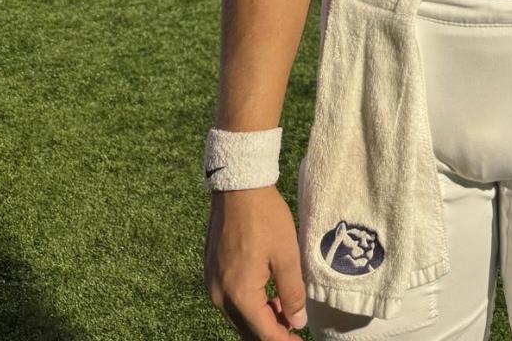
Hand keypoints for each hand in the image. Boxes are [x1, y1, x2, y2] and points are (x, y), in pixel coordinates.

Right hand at [205, 187, 307, 337]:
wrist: (238, 185)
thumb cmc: (265, 217)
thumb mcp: (287, 255)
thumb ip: (292, 293)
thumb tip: (297, 322)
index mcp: (238, 294)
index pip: (263, 333)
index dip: (284, 340)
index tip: (300, 340)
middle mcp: (219, 296)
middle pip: (247, 329)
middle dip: (272, 330)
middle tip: (296, 324)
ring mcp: (211, 284)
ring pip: (238, 315)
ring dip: (261, 317)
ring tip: (286, 305)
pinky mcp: (210, 271)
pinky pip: (230, 299)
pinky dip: (249, 303)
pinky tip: (268, 292)